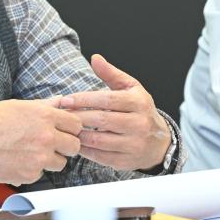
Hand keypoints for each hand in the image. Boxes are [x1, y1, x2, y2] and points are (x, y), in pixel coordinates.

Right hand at [0, 99, 82, 185]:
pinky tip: (17, 161)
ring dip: (50, 160)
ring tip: (30, 153)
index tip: (64, 131)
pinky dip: (32, 170)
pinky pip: (41, 174)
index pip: (76, 125)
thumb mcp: (17, 106)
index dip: (71, 129)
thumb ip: (44, 106)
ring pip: (60, 163)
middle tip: (51, 145)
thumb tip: (61, 101)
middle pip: (74, 146)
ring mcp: (39, 158)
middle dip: (65, 146)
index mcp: (44, 116)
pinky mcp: (30, 175)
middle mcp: (46, 137)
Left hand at [59, 54, 170, 170]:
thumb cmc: (140, 110)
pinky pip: (100, 156)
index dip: (84, 99)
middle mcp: (139, 124)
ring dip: (78, 134)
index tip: (65, 100)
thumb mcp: (131, 89)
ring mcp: (134, 144)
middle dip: (78, 116)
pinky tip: (75, 141)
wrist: (159, 142)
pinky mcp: (126, 161)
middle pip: (101, 120)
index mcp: (139, 103)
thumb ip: (111, 74)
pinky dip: (85, 149)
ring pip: (99, 140)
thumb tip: (95, 58)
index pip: (107, 99)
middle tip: (60, 114)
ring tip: (65, 127)